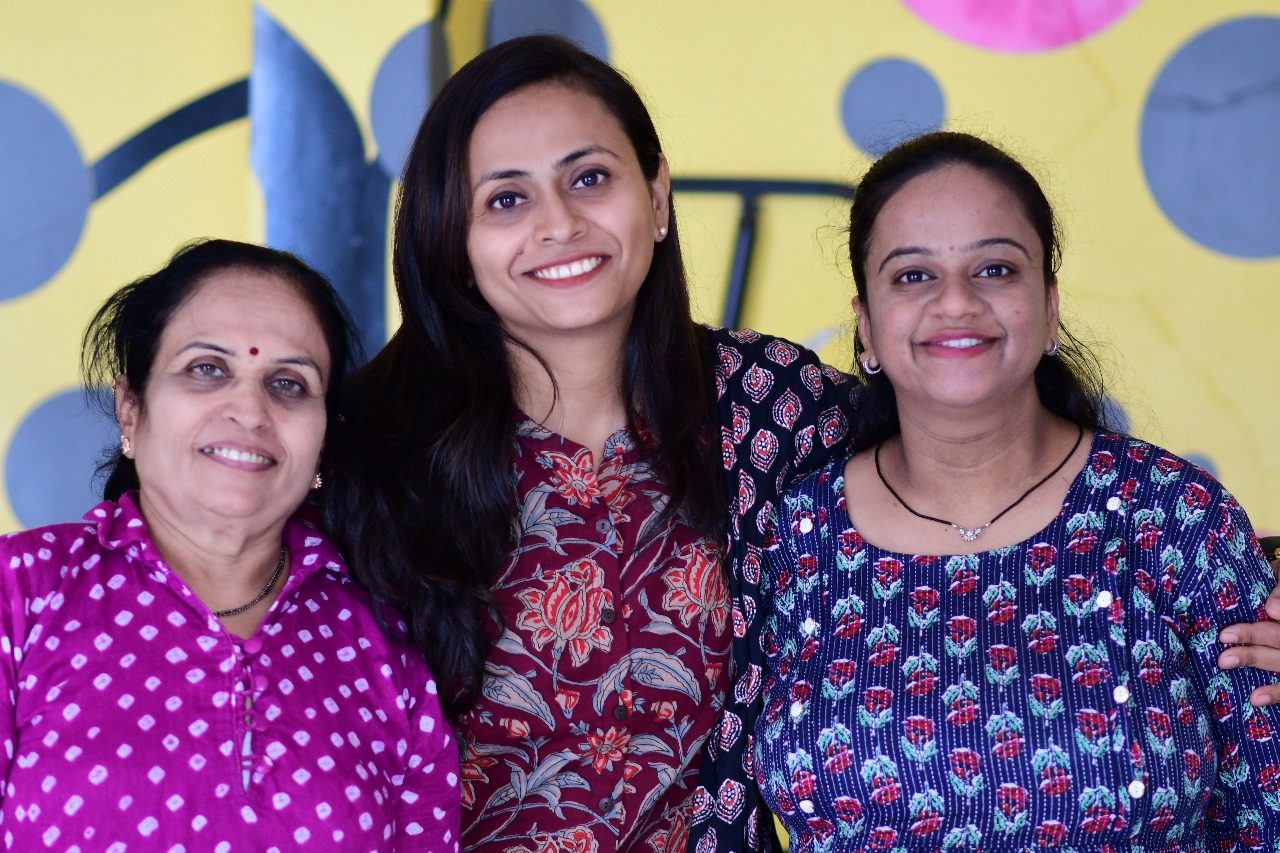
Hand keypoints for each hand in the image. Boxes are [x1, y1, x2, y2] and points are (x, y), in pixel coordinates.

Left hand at [1218, 557, 1279, 705]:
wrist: (1277, 621)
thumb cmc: (1277, 598)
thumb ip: (1279, 589)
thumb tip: (1272, 608)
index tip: (1269, 609)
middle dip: (1255, 635)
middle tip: (1224, 635)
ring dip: (1255, 659)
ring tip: (1224, 660)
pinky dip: (1275, 693)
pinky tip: (1255, 698)